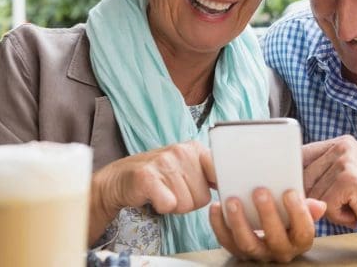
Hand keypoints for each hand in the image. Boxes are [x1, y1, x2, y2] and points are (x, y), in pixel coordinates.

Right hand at [89, 140, 215, 242]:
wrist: (121, 177)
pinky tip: (155, 197)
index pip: (220, 172)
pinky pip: (169, 204)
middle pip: (203, 197)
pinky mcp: (147, 177)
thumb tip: (234, 185)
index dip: (217, 188)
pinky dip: (163, 207)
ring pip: (186, 204)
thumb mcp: (188, 167)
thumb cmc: (161, 175)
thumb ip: (210, 173)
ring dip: (175, 205)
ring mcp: (164, 162)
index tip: (210, 190)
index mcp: (195, 148)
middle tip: (174, 191)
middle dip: (189, 201)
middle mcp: (181, 151)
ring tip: (164, 192)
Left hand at [209, 188, 325, 261]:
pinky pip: (226, 241)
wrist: (271, 228)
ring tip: (233, 200)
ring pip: (247, 244)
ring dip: (239, 221)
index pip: (303, 231)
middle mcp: (280, 251)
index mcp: (300, 239)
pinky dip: (219, 224)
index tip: (290, 192)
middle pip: (275, 238)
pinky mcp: (238, 250)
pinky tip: (216, 207)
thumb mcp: (301, 211)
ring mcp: (258, 253)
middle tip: (260, 191)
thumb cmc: (288, 215)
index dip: (298, 213)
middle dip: (267, 214)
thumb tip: (319, 206)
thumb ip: (307, 207)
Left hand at [302, 135, 356, 235]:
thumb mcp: (346, 176)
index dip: (298, 177)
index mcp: (341, 143)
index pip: (302, 156)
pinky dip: (339, 217)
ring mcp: (346, 162)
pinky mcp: (349, 180)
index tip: (306, 191)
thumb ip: (321, 174)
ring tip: (352, 205)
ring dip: (330, 209)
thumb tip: (288, 185)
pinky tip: (356, 211)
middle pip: (304, 178)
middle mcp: (342, 147)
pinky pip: (325, 206)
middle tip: (341, 202)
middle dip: (317, 198)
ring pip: (314, 194)